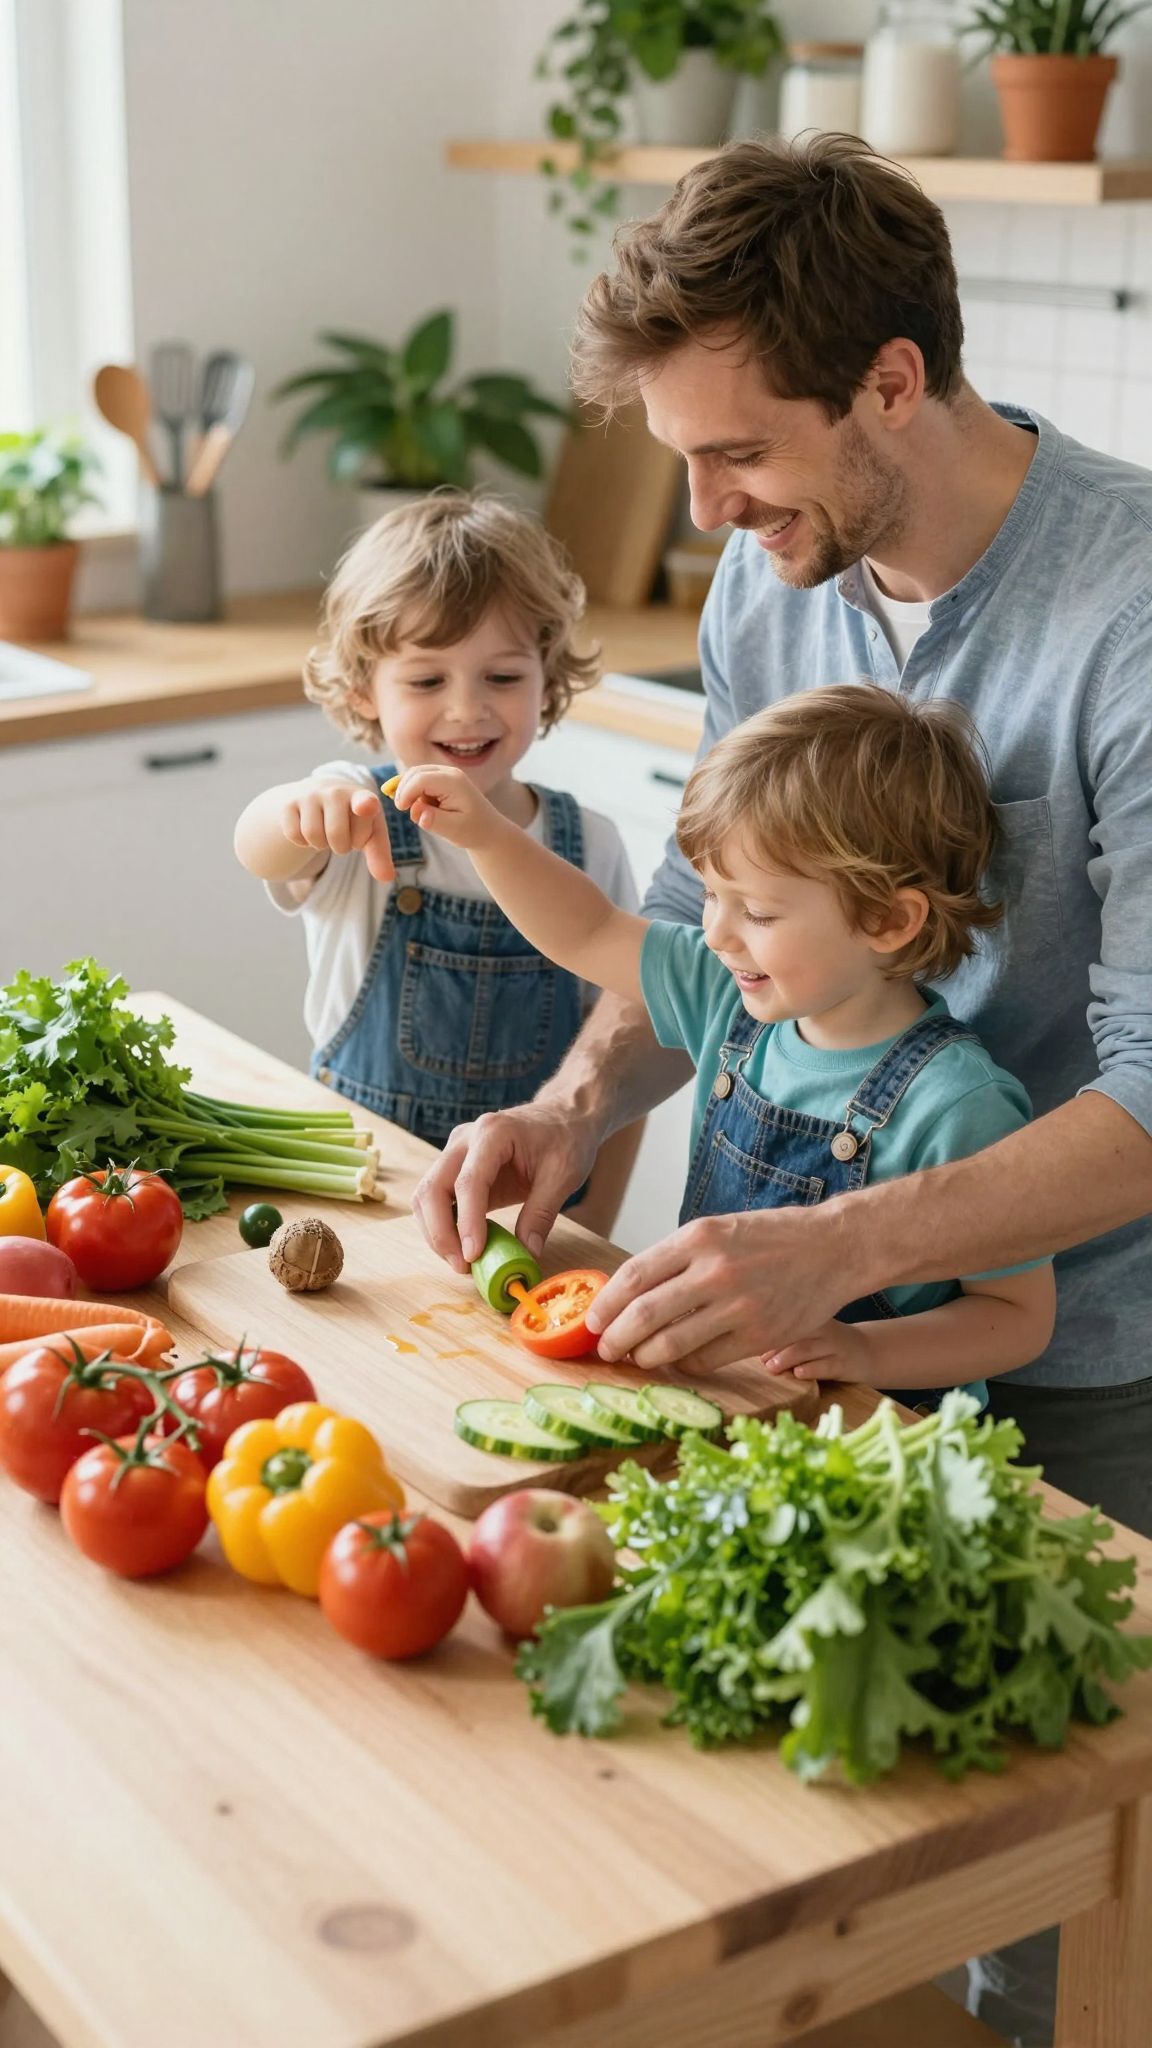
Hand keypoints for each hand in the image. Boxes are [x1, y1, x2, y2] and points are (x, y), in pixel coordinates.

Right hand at [281, 781, 394, 883]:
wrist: (318, 797)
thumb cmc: (351, 820)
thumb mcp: (368, 834)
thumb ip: (379, 855)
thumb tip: (386, 879)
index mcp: (362, 797)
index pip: (364, 803)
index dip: (365, 805)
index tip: (365, 806)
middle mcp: (335, 791)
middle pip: (336, 836)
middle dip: (341, 846)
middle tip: (342, 836)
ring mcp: (310, 795)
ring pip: (313, 836)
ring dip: (321, 845)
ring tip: (326, 833)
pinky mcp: (289, 804)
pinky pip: (294, 834)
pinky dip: (302, 841)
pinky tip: (308, 828)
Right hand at [393, 764, 502, 852]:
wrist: (489, 830)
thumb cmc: (473, 831)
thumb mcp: (454, 830)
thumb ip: (434, 821)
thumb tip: (417, 812)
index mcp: (454, 782)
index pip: (421, 779)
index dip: (406, 792)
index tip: (401, 808)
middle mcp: (450, 773)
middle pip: (415, 772)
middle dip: (404, 789)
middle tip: (402, 809)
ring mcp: (446, 774)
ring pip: (415, 775)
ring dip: (409, 791)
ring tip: (420, 813)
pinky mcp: (442, 780)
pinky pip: (420, 781)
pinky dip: (415, 792)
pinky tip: (424, 808)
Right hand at [412, 1101, 601, 1272]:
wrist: (563, 1117)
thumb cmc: (566, 1140)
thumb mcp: (564, 1176)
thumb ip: (542, 1214)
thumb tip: (526, 1254)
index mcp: (494, 1133)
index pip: (469, 1182)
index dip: (467, 1222)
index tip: (473, 1255)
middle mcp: (465, 1139)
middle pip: (433, 1187)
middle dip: (441, 1232)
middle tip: (462, 1266)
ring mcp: (456, 1151)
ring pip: (426, 1195)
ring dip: (436, 1232)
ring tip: (461, 1262)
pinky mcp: (456, 1166)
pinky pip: (436, 1198)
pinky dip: (442, 1225)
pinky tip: (461, 1246)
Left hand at [584, 1206, 856, 1374]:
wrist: (833, 1248)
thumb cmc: (770, 1238)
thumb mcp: (717, 1230)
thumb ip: (676, 1259)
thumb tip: (629, 1293)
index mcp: (698, 1239)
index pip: (633, 1277)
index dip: (604, 1305)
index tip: (592, 1321)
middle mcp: (715, 1271)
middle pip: (644, 1315)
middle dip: (615, 1339)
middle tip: (605, 1349)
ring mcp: (738, 1307)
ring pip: (670, 1345)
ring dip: (645, 1357)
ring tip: (638, 1357)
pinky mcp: (759, 1336)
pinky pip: (704, 1360)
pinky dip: (684, 1364)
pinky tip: (679, 1360)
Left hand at [761, 1318, 870, 1383]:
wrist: (868, 1351)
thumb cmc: (828, 1343)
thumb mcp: (811, 1330)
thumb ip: (787, 1334)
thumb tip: (750, 1344)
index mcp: (812, 1317)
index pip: (786, 1318)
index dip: (767, 1330)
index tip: (750, 1340)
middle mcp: (824, 1328)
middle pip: (794, 1332)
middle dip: (774, 1346)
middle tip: (761, 1359)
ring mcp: (835, 1346)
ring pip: (807, 1349)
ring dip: (787, 1358)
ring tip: (772, 1368)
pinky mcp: (844, 1365)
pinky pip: (826, 1366)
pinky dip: (810, 1370)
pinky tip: (798, 1373)